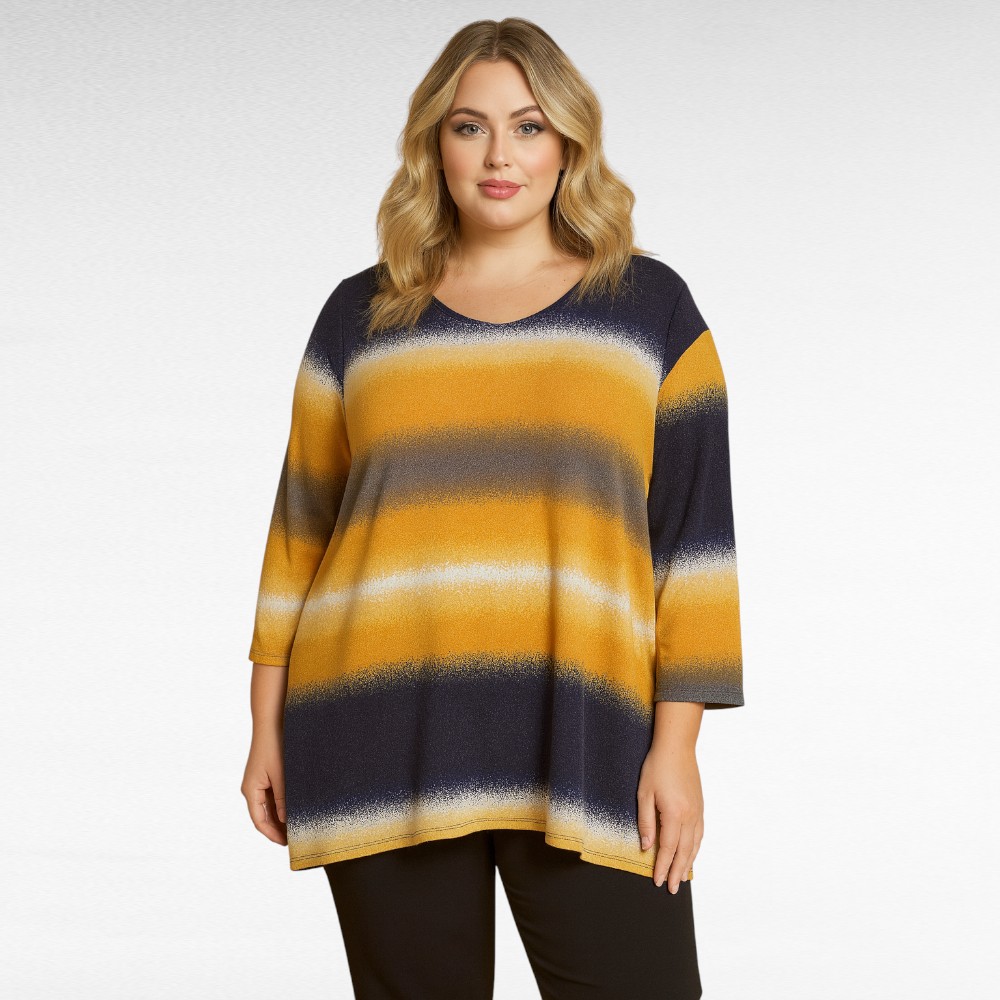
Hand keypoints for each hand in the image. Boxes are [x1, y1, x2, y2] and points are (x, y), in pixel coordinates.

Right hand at [241, 729, 287, 845]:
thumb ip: (282, 799)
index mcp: (250, 790)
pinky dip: (282, 803)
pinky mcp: (266, 774)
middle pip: (263, 815)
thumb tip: (285, 820)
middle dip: (277, 828)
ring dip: (280, 816)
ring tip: (297, 825)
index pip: (259, 821)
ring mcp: (258, 781)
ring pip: (269, 806)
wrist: (271, 721)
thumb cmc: (275, 745)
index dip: (272, 834)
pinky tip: (295, 807)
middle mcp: (252, 787)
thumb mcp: (281, 775)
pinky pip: (272, 795)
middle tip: (294, 838)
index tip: (286, 843)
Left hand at [636, 742, 703, 891]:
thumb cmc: (657, 767)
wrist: (677, 747)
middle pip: (684, 851)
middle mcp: (690, 816)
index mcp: (675, 814)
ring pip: (694, 845)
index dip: (663, 867)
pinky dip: (696, 848)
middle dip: (677, 872)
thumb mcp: (644, 794)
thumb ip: (645, 822)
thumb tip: (646, 846)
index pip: (668, 848)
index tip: (658, 881)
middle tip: (673, 889)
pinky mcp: (700, 806)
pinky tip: (691, 854)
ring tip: (683, 878)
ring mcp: (698, 812)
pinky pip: (700, 834)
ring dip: (688, 863)